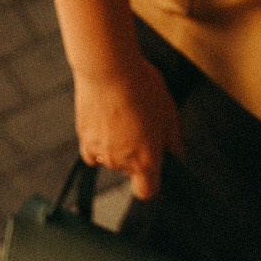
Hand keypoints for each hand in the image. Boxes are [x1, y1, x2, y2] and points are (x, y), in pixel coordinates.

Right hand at [73, 55, 184, 199]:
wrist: (108, 70)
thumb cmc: (141, 87)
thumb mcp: (169, 110)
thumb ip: (173, 137)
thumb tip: (176, 151)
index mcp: (145, 160)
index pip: (147, 191)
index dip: (152, 182)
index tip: (155, 166)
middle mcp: (121, 162)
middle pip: (129, 170)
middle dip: (136, 154)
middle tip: (141, 124)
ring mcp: (100, 153)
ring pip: (111, 158)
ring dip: (116, 145)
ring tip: (122, 114)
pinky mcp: (84, 138)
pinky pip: (91, 151)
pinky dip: (97, 143)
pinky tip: (104, 123)